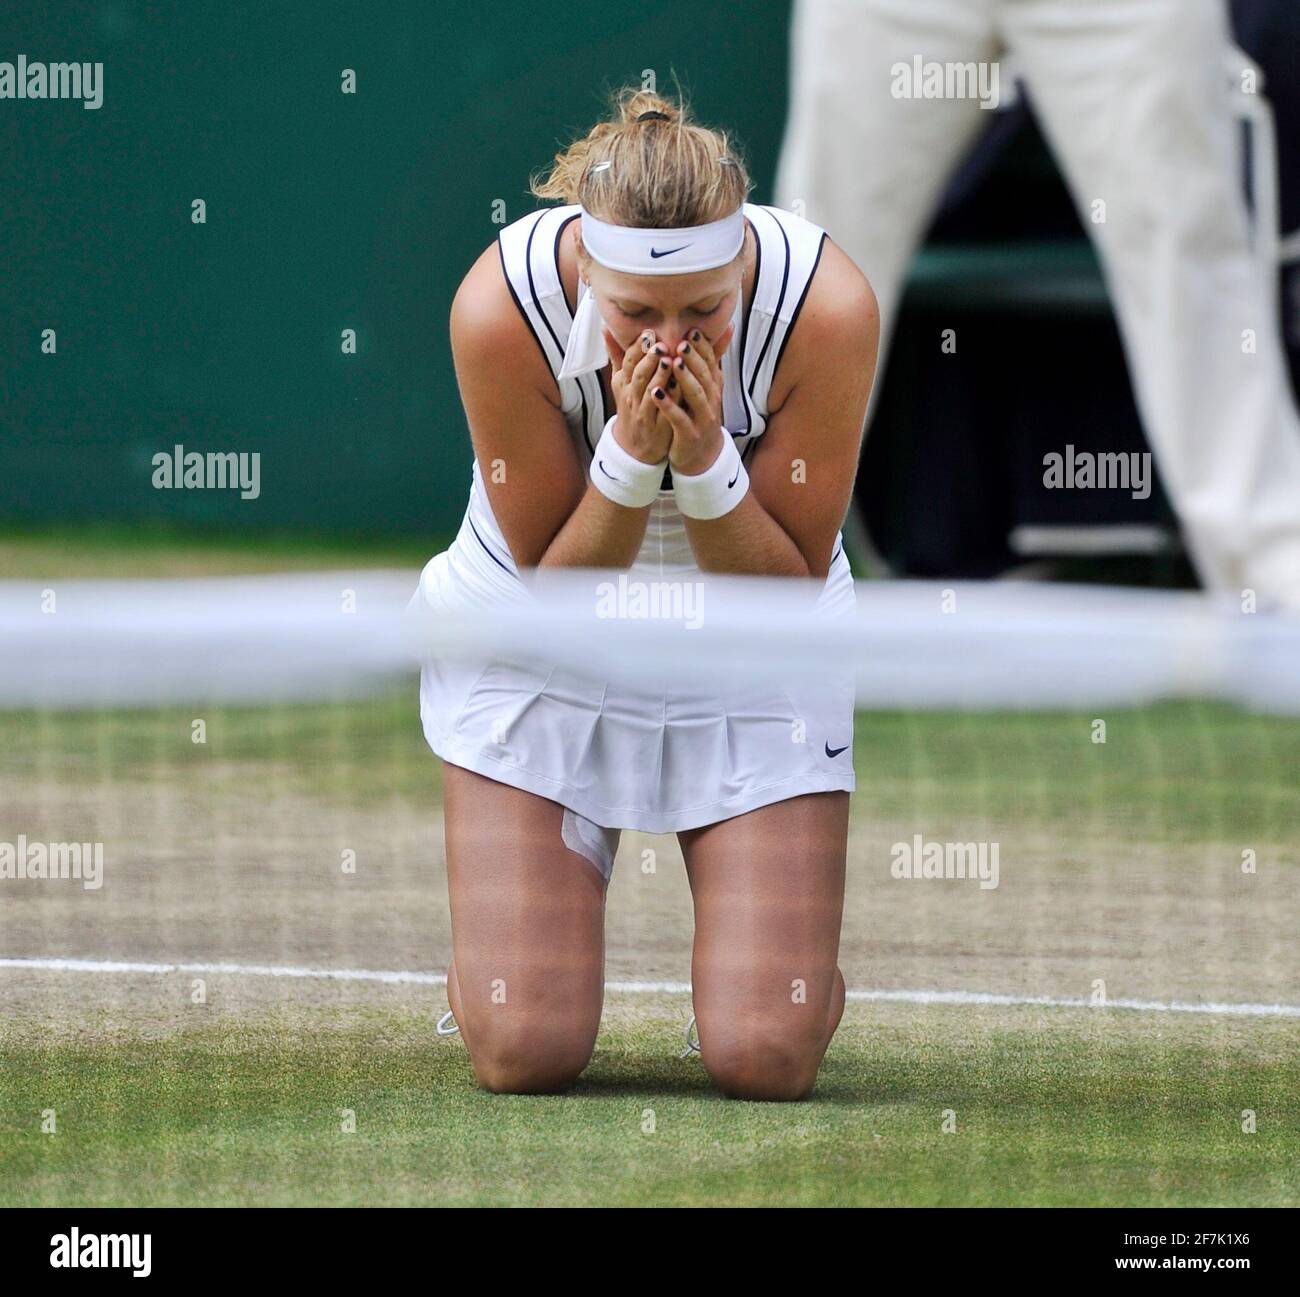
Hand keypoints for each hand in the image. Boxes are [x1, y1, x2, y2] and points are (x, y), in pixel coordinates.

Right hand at [603, 328, 675, 463]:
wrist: (635, 447)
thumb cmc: (632, 407)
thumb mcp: (621, 382)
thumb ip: (617, 355)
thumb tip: (606, 327)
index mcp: (623, 382)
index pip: (628, 361)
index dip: (637, 347)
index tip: (648, 332)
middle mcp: (631, 396)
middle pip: (637, 375)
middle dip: (648, 359)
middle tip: (659, 344)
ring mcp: (643, 412)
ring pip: (649, 392)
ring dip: (658, 376)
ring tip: (669, 360)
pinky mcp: (657, 427)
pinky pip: (664, 411)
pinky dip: (671, 398)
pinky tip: (681, 385)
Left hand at [653, 324, 734, 473]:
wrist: (702, 455)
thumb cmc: (699, 414)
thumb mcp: (708, 386)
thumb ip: (710, 358)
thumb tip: (728, 325)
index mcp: (713, 386)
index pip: (711, 362)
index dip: (703, 347)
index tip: (691, 331)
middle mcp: (711, 400)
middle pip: (705, 376)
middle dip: (694, 359)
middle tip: (681, 343)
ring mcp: (702, 418)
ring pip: (695, 396)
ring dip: (684, 379)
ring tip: (672, 363)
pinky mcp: (690, 434)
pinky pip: (679, 418)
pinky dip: (669, 406)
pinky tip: (656, 394)